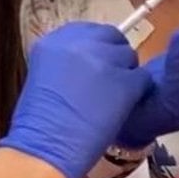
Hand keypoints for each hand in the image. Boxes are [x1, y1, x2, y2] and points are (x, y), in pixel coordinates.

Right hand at [0, 22, 153, 177]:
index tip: (95, 62)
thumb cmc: (36, 123)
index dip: (95, 46)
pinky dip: (137, 91)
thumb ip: (65, 63)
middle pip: (111, 37)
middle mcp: (77, 43)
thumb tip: (87, 66)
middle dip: (112, 56)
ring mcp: (103, 61)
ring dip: (125, 73)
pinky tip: (124, 106)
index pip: (86, 30)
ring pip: (128, 56)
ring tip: (114, 95)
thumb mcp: (44, 77)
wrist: (45, 148)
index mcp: (52, 42)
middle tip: (108, 79)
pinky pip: (142, 78)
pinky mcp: (124, 82)